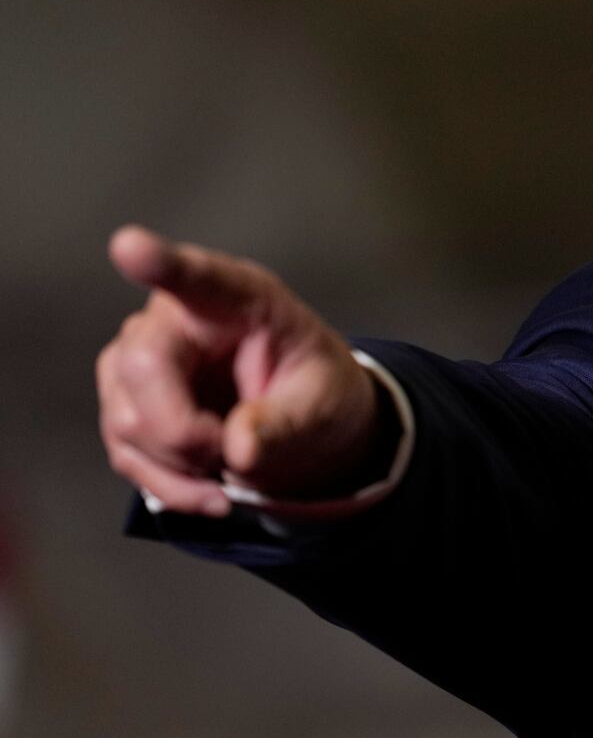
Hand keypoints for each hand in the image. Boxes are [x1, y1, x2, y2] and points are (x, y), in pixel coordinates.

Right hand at [97, 225, 381, 516]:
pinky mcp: (124, 405)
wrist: (302, 421)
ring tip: (236, 468)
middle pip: (144, 370)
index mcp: (237, 298)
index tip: (131, 247)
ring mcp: (137, 361)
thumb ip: (288, 423)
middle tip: (240, 453)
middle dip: (189, 433)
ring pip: (129, 423)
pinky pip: (128, 456)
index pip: (196, 277)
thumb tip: (240, 451)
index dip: (160, 263)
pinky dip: (173, 487)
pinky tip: (211, 490)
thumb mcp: (324, 404)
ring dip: (185, 467)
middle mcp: (174, 319)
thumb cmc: (316, 391)